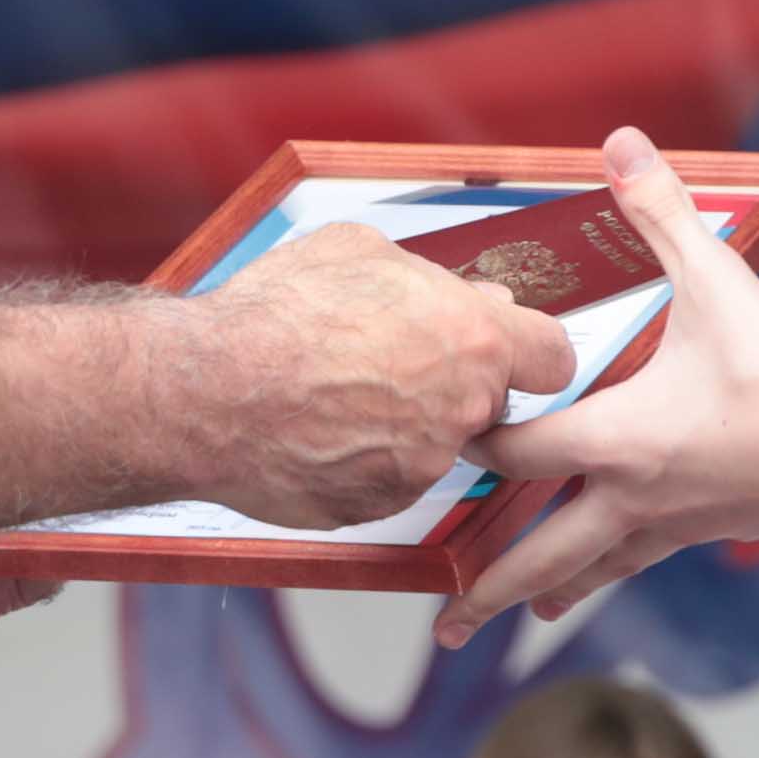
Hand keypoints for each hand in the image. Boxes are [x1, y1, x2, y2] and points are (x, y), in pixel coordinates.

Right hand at [189, 223, 576, 533]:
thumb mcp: (358, 251)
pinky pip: (388, 480)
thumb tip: (461, 296)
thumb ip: (430, 280)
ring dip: (404, 425)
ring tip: (335, 395)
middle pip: (489, 403)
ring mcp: (422, 466)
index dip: (528, 352)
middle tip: (390, 364)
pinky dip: (363, 461)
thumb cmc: (274, 315)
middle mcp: (461, 409)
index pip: (554, 358)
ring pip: (436, 444)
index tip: (508, 352)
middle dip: (454, 385)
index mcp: (473, 339)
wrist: (205, 391)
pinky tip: (317, 430)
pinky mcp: (379, 506)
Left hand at [437, 131, 758, 647]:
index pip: (514, 454)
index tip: (435, 433)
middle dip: (487, 588)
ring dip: (543, 593)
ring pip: (589, 570)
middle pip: (537, 553)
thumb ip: (660, 214)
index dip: (470, 443)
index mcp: (617, 440)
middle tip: (443, 623)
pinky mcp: (709, 531)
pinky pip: (638, 559)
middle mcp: (632, 497)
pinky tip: (606, 576)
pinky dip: (606, 572)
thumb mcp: (720, 283)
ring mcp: (671, 524)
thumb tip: (621, 143)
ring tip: (513, 614)